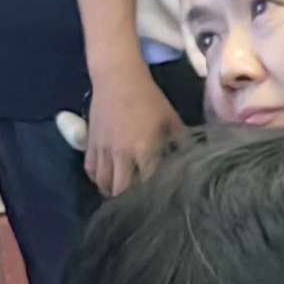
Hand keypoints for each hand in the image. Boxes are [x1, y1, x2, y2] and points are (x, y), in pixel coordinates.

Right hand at [82, 65, 184, 195]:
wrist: (117, 79)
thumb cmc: (149, 99)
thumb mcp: (171, 120)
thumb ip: (181, 143)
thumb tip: (193, 160)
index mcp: (144, 148)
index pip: (148, 183)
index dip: (154, 196)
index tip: (161, 202)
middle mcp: (121, 153)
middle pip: (121, 190)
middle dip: (130, 201)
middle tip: (139, 205)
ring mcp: (102, 149)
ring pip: (103, 183)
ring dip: (113, 192)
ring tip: (123, 195)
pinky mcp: (89, 143)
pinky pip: (91, 170)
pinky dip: (98, 179)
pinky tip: (107, 180)